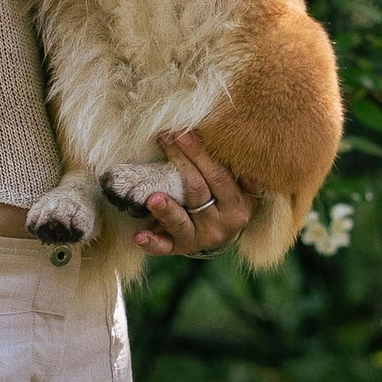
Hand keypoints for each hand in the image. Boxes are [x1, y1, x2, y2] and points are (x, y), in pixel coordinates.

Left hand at [132, 129, 251, 257]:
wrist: (222, 234)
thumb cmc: (227, 200)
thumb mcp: (242, 188)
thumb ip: (239, 171)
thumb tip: (237, 144)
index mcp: (237, 207)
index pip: (217, 177)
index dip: (199, 154)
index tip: (182, 132)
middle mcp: (220, 225)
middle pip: (196, 192)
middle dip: (180, 163)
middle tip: (164, 140)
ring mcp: (198, 238)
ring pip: (180, 222)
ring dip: (166, 210)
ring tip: (152, 198)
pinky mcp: (179, 248)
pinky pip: (164, 247)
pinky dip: (151, 242)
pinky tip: (139, 236)